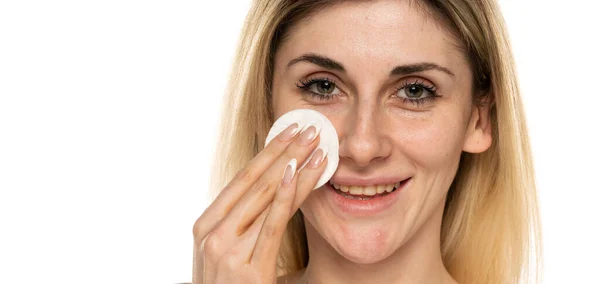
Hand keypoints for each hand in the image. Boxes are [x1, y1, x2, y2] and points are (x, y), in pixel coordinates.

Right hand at [192, 123, 326, 283]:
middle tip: (309, 128)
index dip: (267, 153)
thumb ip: (244, 224)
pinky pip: (270, 223)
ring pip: (265, 196)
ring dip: (293, 166)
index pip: (242, 180)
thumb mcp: (228, 252)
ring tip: (316, 144)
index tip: (288, 131)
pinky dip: (286, 195)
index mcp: (205, 225)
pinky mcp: (247, 268)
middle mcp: (211, 233)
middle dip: (284, 151)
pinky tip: (301, 173)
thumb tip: (274, 191)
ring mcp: (225, 250)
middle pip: (254, 182)